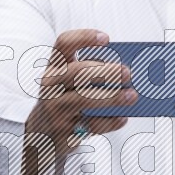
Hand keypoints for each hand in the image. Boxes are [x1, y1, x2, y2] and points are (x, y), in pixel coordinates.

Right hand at [22, 29, 136, 174]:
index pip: (63, 43)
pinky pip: (90, 125)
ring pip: (84, 99)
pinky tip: (123, 118)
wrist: (41, 136)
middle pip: (76, 72)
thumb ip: (91, 76)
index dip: (84, 38)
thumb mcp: (68, 85)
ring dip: (112, 97)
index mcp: (53, 68)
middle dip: (104, 71)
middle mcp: (50, 85)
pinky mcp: (63, 130)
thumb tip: (126, 75)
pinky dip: (110, 121)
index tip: (107, 39)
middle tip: (128, 72)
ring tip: (133, 96)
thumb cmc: (64, 102)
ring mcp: (55, 108)